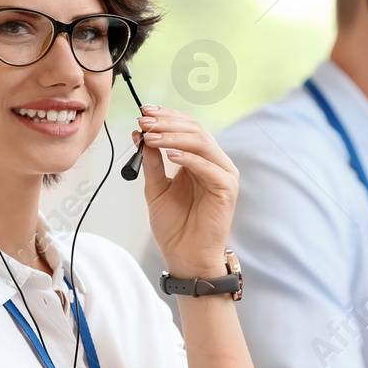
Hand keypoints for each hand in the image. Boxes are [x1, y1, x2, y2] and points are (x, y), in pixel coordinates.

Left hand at [135, 105, 237, 277]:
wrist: (186, 256)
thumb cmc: (174, 226)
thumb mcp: (156, 188)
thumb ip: (152, 161)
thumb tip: (141, 133)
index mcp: (199, 160)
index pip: (187, 128)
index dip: (167, 116)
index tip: (144, 110)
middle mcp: (214, 163)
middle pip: (195, 130)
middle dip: (167, 122)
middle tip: (144, 120)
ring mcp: (223, 175)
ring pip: (202, 143)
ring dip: (174, 136)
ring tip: (152, 136)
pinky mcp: (226, 189)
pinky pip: (208, 167)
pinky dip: (189, 158)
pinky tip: (170, 154)